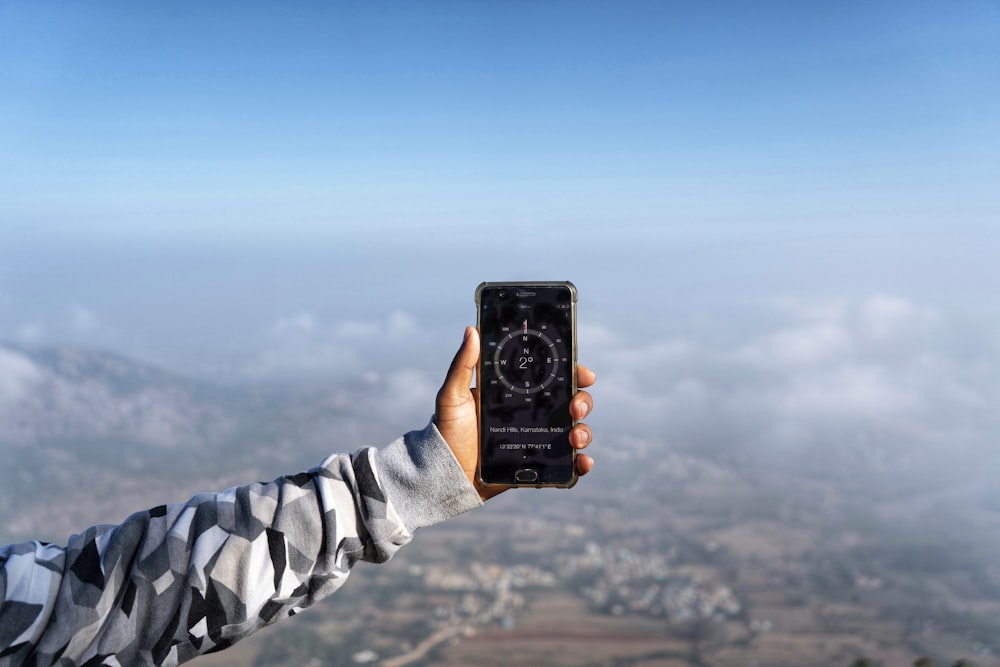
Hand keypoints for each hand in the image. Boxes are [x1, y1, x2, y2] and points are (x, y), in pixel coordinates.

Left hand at [435, 326, 595, 499]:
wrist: (445, 475)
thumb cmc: (447, 432)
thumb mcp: (452, 396)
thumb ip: (462, 365)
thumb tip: (472, 330)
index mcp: (516, 393)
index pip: (551, 376)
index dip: (572, 371)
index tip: (582, 372)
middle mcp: (532, 414)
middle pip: (571, 401)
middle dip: (583, 401)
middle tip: (575, 406)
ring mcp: (538, 440)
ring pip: (574, 430)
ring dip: (584, 430)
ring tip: (576, 436)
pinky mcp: (538, 465)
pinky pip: (567, 463)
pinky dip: (581, 462)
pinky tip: (582, 462)